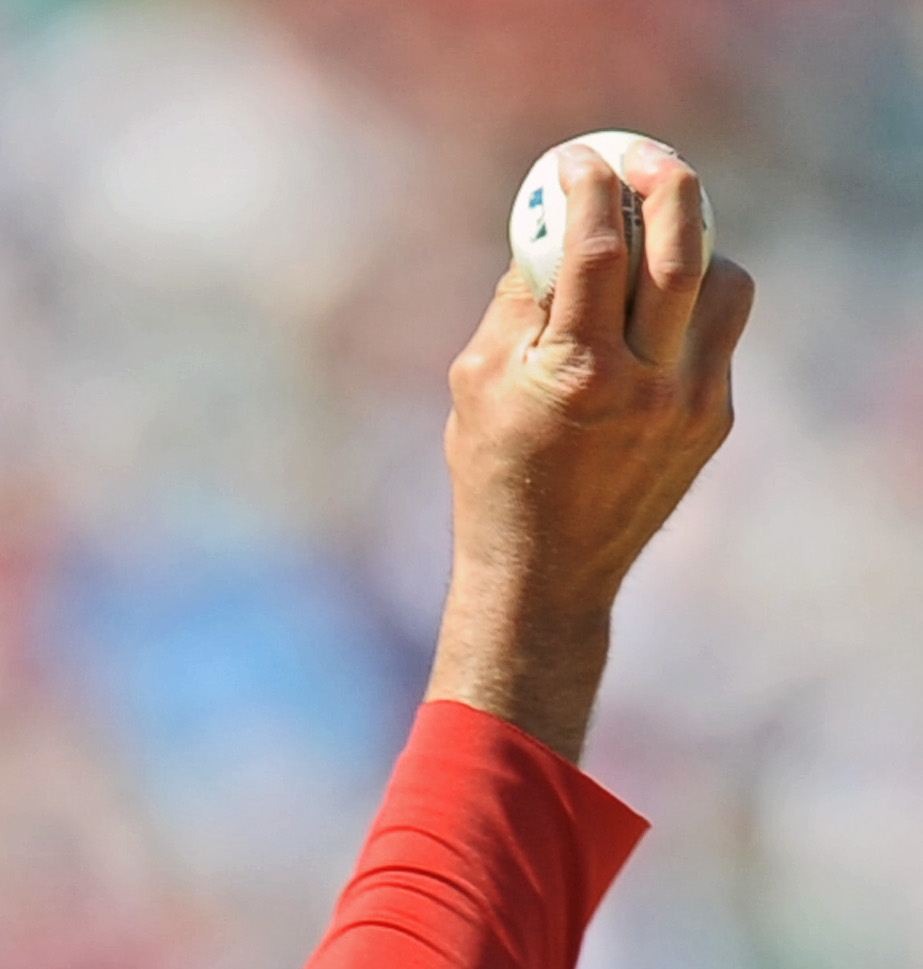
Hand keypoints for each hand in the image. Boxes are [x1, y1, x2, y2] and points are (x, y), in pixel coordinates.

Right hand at [428, 141, 753, 763]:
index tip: (573, 161)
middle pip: (683, 249)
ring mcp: (690, 403)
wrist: (545, 577)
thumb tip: (552, 223)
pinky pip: (720, 331)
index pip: (596, 249)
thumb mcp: (477, 386)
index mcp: (577, 375)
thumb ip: (517, 302)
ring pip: (721, 283)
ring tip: (651, 254)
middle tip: (644, 163)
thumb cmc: (494, 476)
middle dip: (667, 187)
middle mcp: (644, 386)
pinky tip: (654, 319)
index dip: (587, 189)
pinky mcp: (713, 419)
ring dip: (690, 251)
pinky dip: (691, 306)